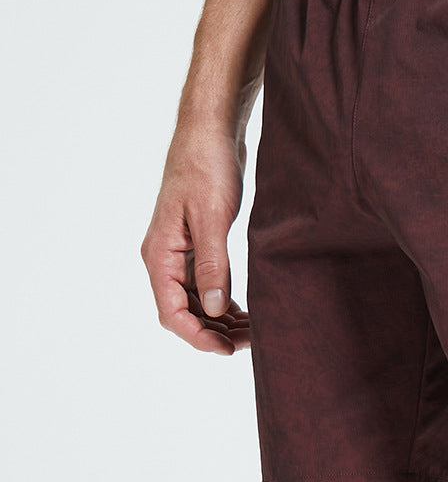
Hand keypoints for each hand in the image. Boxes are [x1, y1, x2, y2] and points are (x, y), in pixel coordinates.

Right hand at [141, 123, 250, 354]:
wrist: (210, 131)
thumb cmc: (207, 167)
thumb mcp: (213, 217)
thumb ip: (214, 265)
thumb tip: (217, 310)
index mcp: (160, 254)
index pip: (171, 312)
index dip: (198, 337)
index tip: (228, 350)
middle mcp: (165, 257)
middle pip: (183, 312)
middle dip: (214, 333)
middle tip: (251, 343)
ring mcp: (180, 251)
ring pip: (196, 300)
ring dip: (220, 320)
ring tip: (253, 331)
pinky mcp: (197, 243)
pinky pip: (205, 283)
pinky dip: (223, 300)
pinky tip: (245, 310)